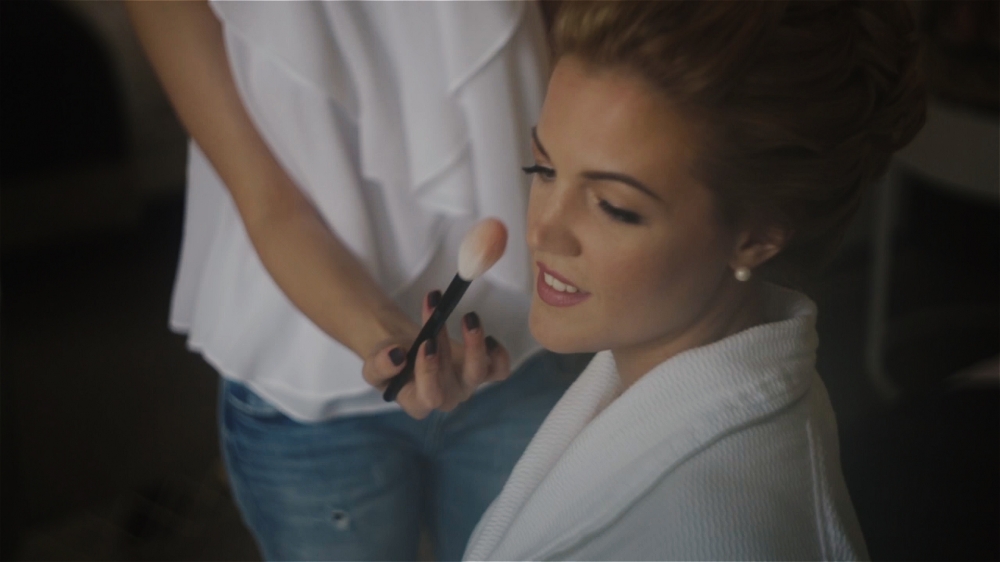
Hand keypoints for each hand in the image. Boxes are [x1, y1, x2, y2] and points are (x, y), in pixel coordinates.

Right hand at [362, 291, 511, 418]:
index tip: (426, 341)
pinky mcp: (481, 369)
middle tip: (439, 319)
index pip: (430, 396)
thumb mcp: (374, 366)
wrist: (405, 350)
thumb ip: (381, 365)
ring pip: (480, 372)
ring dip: (475, 344)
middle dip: (450, 347)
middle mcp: (447, 397)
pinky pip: (499, 370)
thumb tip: (397, 356)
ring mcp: (466, 384)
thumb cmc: (391, 363)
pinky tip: (488, 336)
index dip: (430, 372)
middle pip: (457, 382)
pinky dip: (499, 355)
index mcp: (419, 402)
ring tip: (468, 317)